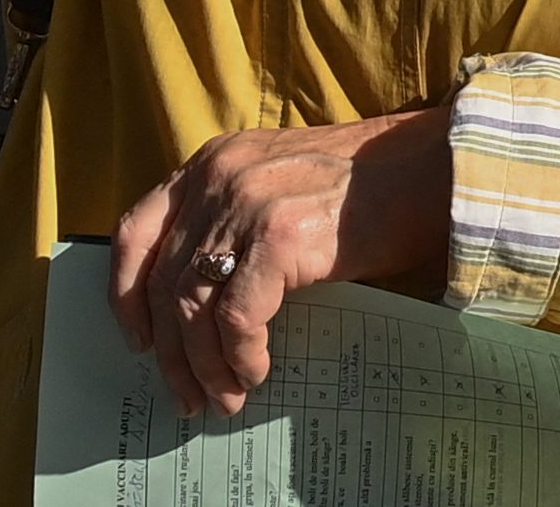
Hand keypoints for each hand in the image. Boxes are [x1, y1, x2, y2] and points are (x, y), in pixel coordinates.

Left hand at [110, 108, 450, 418]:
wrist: (435, 170)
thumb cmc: (369, 187)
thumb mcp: (281, 183)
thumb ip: (234, 220)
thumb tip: (203, 305)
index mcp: (213, 162)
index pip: (137, 231)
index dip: (125, 294)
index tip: (139, 340)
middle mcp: (219, 178)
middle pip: (163, 282)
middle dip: (173, 352)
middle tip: (188, 394)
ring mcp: (246, 204)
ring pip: (194, 307)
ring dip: (206, 365)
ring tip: (227, 397)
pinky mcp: (279, 236)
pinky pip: (239, 316)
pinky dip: (243, 355)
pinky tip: (258, 372)